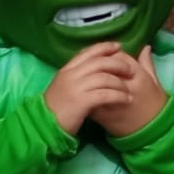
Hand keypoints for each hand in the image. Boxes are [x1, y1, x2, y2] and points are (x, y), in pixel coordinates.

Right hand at [43, 43, 167, 138]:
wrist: (43, 127)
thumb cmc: (54, 110)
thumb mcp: (62, 88)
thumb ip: (75, 78)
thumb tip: (91, 72)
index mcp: (67, 70)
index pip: (88, 52)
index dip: (105, 48)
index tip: (118, 47)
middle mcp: (71, 75)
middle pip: (100, 62)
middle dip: (118, 63)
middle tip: (131, 69)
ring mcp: (76, 88)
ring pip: (105, 78)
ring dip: (120, 82)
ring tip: (130, 89)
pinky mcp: (82, 101)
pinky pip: (105, 94)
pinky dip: (118, 95)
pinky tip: (126, 99)